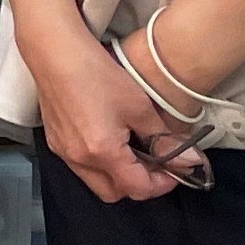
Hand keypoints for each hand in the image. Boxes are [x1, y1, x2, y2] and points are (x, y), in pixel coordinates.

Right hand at [19, 20, 184, 203]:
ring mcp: (63, 151)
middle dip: (137, 184)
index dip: (162, 184)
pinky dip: (97, 162)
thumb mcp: (138, 106)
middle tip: (153, 163)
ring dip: (116, 175)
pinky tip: (106, 138)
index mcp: (103, 153)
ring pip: (95, 181)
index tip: (174, 169)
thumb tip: (190, 163)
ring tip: (130, 149)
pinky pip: (80, 166)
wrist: (55, 51)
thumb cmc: (96, 73)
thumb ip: (165, 140)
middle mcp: (80, 159)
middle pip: (115, 193)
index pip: (139, 189)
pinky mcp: (54, 140)